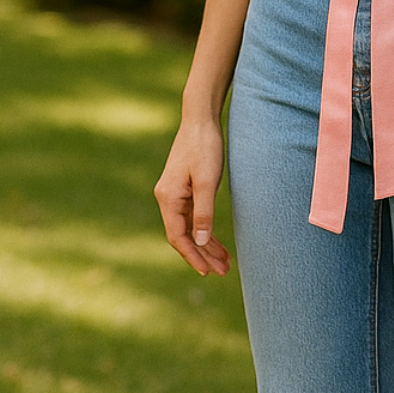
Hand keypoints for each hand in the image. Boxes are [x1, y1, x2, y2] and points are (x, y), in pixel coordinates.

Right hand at [154, 116, 231, 275]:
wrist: (201, 120)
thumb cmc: (204, 147)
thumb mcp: (206, 181)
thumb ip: (203, 212)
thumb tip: (201, 241)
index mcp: (168, 198)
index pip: (178, 236)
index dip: (192, 256)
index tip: (207, 272)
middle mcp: (167, 199)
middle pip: (184, 235)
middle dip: (203, 255)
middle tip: (223, 271)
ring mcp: (175, 195)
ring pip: (190, 228)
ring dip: (207, 245)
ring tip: (225, 262)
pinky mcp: (185, 190)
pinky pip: (193, 217)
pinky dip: (206, 230)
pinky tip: (217, 242)